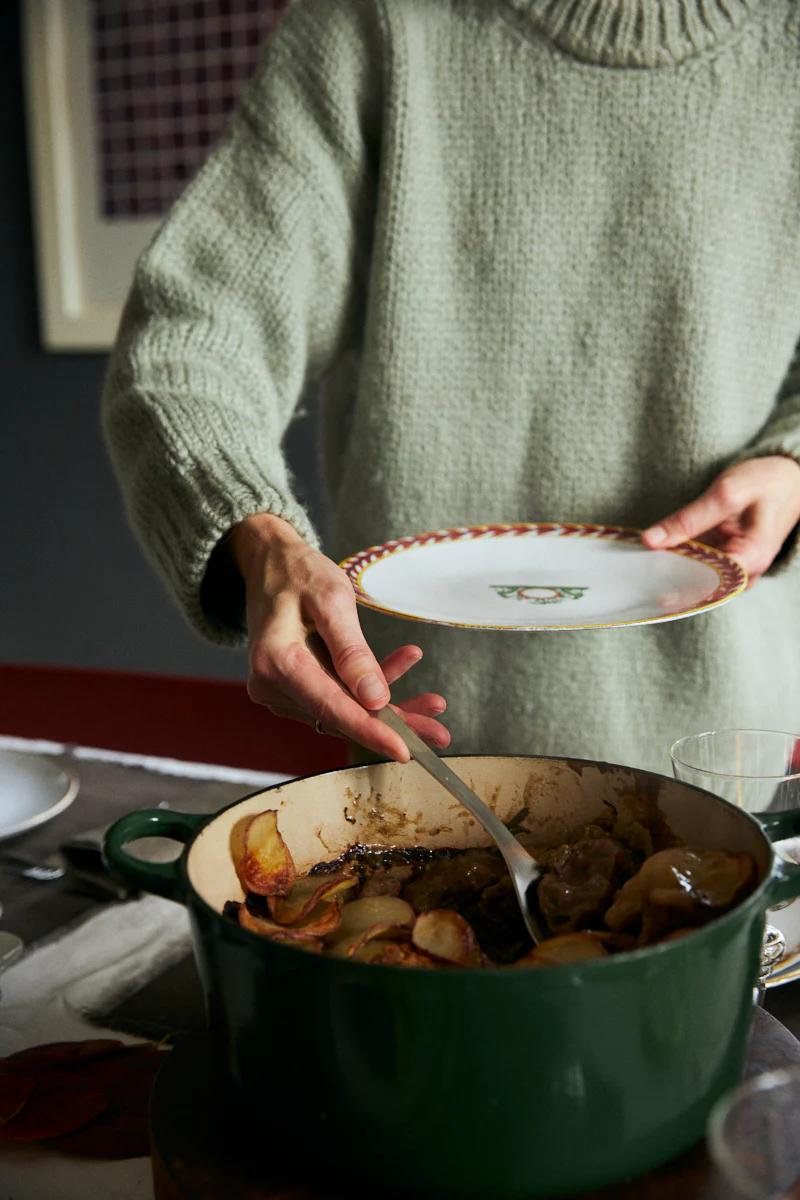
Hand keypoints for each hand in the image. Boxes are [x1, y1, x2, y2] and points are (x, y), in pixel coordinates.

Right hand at [229, 513, 449, 761]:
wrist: (271, 564)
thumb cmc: (299, 573)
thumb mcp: (332, 600)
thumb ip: (352, 650)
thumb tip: (375, 698)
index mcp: (276, 662)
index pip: (331, 708)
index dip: (371, 732)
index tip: (404, 750)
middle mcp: (273, 685)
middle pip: (341, 716)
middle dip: (392, 723)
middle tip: (438, 733)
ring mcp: (282, 690)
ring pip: (344, 709)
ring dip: (388, 705)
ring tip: (434, 702)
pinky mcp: (296, 687)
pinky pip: (338, 695)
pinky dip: (370, 686)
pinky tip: (404, 663)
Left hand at [642, 455, 799, 582]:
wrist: (789, 477)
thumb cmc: (765, 482)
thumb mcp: (726, 493)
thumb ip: (689, 519)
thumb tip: (650, 540)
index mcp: (751, 559)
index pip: (706, 583)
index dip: (673, 582)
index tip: (645, 577)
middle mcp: (744, 572)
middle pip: (699, 585)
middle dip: (667, 579)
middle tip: (635, 573)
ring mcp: (735, 568)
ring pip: (696, 578)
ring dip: (669, 571)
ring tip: (639, 567)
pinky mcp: (726, 560)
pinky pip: (698, 566)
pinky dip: (678, 561)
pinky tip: (655, 557)